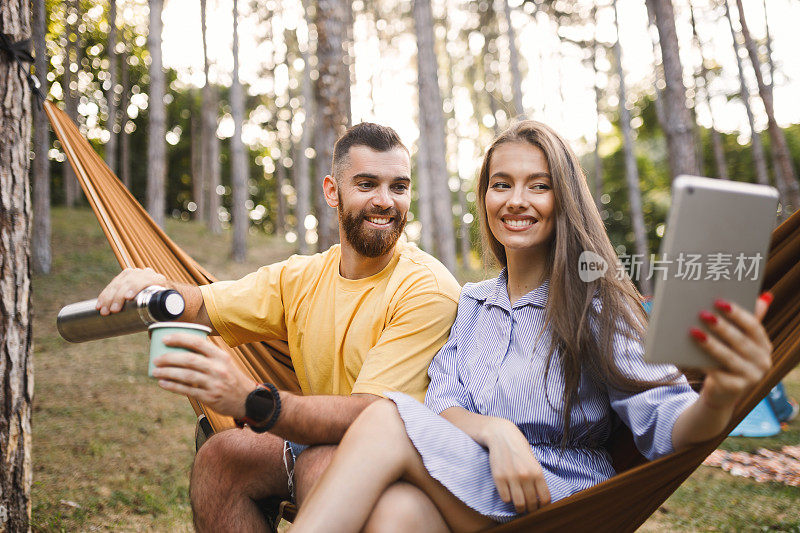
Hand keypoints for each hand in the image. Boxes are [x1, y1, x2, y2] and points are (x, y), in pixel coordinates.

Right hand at [96, 267, 167, 314]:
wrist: (164, 298)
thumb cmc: (166, 307)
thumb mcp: (168, 309)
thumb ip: (164, 315)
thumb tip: (156, 330)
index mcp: (158, 280)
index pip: (145, 280)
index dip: (135, 287)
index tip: (128, 298)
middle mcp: (146, 274)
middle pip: (129, 282)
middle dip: (118, 296)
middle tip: (112, 311)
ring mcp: (134, 274)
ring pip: (118, 283)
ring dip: (108, 297)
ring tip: (103, 311)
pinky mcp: (124, 277)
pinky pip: (112, 284)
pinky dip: (105, 295)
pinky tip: (99, 304)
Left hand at [150, 333, 255, 417]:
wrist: (246, 399)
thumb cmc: (230, 378)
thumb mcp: (224, 362)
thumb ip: (207, 355)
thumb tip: (181, 347)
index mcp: (221, 356)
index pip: (198, 342)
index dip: (180, 339)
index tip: (165, 339)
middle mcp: (218, 368)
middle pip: (189, 359)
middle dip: (169, 358)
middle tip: (156, 359)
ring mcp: (214, 383)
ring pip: (186, 375)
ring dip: (167, 373)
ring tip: (155, 371)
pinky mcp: (209, 397)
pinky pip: (187, 390)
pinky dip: (172, 386)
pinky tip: (163, 383)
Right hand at [485, 418, 549, 513]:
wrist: (501, 435)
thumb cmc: (519, 447)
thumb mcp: (533, 461)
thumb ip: (537, 478)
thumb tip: (540, 497)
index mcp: (537, 472)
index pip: (545, 498)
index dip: (543, 506)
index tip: (540, 507)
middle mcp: (525, 476)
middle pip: (532, 503)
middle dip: (531, 509)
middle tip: (529, 509)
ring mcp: (511, 477)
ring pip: (518, 504)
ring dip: (520, 508)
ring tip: (520, 507)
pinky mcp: (498, 478)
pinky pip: (505, 498)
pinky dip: (508, 499)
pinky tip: (509, 494)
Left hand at [690, 293, 772, 412]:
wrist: (721, 392)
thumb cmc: (727, 359)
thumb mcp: (738, 340)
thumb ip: (747, 320)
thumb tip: (763, 296)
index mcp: (764, 345)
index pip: (753, 326)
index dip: (737, 313)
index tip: (720, 301)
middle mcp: (763, 362)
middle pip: (740, 341)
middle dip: (721, 326)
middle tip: (702, 314)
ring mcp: (751, 377)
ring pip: (728, 357)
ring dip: (710, 344)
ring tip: (693, 331)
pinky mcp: (735, 388)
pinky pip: (716, 373)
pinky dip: (703, 362)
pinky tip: (690, 353)